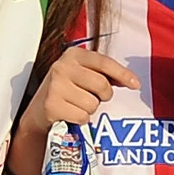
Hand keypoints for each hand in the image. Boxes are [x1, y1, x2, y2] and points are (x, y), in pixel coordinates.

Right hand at [18, 48, 139, 141]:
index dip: (122, 74)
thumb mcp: (82, 74)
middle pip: (101, 84)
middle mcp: (62, 66)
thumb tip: (130, 81)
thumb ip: (104, 74)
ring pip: (92, 103)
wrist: (38, 111)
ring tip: (77, 105)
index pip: (104, 62)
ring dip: (90, 109)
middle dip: (103, 96)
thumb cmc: (65, 91)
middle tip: (94, 97)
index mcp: (73, 54)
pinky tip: (71, 114)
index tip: (135, 84)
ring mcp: (55, 86)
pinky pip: (82, 116)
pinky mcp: (52, 105)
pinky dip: (81, 119)